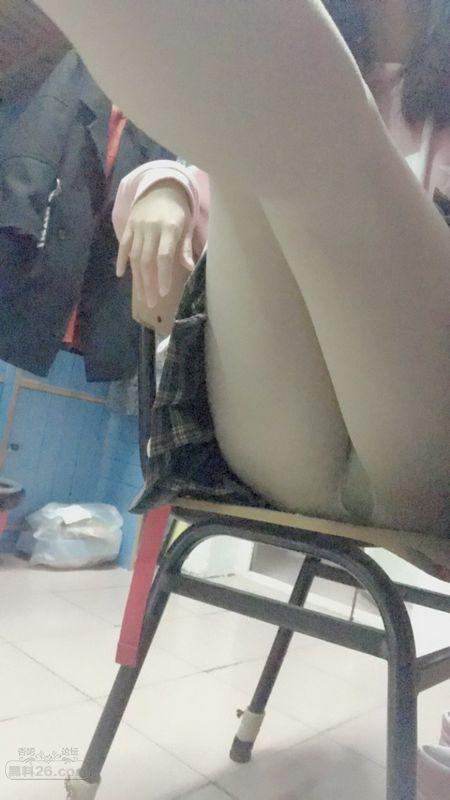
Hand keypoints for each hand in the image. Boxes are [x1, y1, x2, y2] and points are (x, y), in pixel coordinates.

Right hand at [116, 180, 194, 306]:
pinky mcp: (128, 226)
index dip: (162, 275)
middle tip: (150, 302)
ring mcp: (137, 227)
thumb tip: (190, 268)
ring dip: (137, 278)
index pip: (164, 256)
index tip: (163, 293)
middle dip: (149, 283)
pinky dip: (121, 260)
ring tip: (141, 296)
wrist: (161, 186)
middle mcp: (151, 228)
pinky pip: (123, 245)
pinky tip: (121, 274)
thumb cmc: (178, 211)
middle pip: (148, 260)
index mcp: (169, 228)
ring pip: (135, 256)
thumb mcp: (186, 226)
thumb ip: (184, 247)